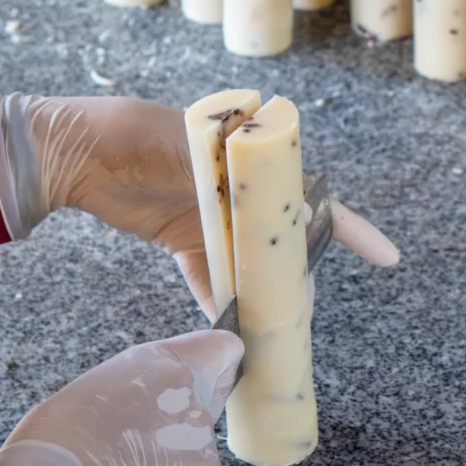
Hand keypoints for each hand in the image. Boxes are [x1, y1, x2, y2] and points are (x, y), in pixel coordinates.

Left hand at [0, 94, 398, 317]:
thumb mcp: (194, 150)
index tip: (387, 257)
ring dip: (260, 294)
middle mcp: (240, 192)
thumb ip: (234, 181)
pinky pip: (209, 277)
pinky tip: (227, 330)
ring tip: (273, 329)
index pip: (312, 195)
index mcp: (252, 161)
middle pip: (283, 239)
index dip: (352, 229)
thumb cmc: (140, 135)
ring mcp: (214, 218)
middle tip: (304, 311)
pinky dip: (217, 302)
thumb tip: (281, 216)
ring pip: (250, 264)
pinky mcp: (185, 239)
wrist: (79, 150)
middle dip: (298, 274)